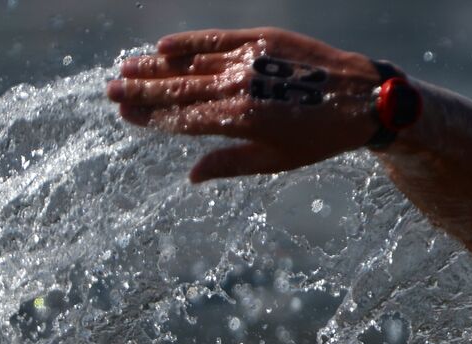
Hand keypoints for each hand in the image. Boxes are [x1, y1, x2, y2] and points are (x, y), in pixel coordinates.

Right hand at [107, 28, 385, 182]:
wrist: (361, 99)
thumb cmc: (320, 138)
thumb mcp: (278, 160)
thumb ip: (231, 164)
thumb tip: (191, 176)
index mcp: (242, 121)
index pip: (184, 118)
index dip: (151, 117)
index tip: (124, 113)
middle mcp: (241, 87)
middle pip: (179, 89)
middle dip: (142, 90)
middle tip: (110, 90)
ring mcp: (250, 60)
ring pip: (192, 62)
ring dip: (156, 66)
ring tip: (126, 67)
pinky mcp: (263, 39)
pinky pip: (217, 38)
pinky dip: (189, 42)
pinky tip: (164, 47)